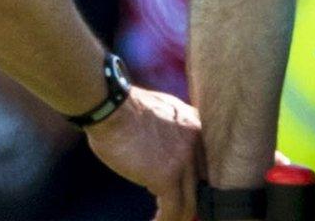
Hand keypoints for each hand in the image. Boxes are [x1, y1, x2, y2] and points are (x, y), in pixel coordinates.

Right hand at [84, 87, 200, 220]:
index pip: (205, 162)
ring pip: (190, 203)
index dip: (196, 182)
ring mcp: (183, 160)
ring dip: (178, 217)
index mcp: (193, 124)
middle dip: (190, 203)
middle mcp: (196, 142)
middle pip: (202, 185)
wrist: (108, 105)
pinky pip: (173, 210)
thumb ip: (170, 128)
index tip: (186, 194)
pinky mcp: (166, 176)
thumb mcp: (158, 108)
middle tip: (178, 214)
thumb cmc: (120, 106)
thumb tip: (164, 150)